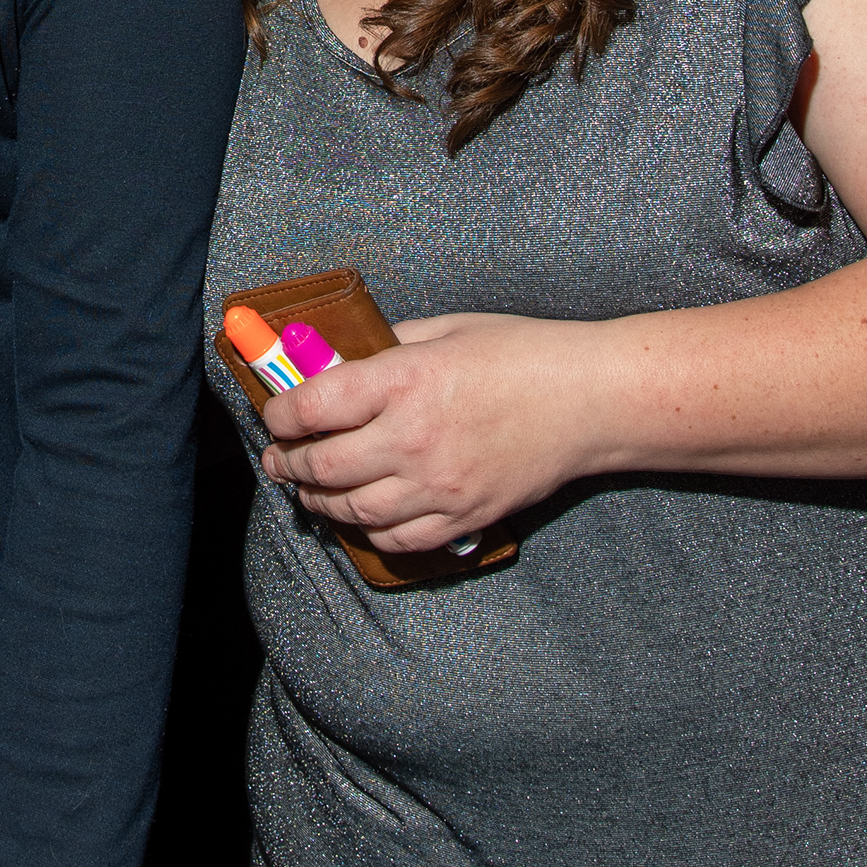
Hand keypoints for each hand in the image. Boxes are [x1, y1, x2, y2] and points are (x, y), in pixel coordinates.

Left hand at [258, 311, 604, 548]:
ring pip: (351, 509)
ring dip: (319, 501)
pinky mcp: (463, 515)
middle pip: (321, 465)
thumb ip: (388, 347)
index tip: (276, 415)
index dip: (280, 414)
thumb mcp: (446, 329)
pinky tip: (360, 514)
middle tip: (279, 460)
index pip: (312, 406)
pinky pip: (396, 537)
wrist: (591, 400)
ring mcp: (438, 484)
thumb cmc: (522, 354)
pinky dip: (367, 529)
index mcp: (404, 380)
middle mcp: (413, 436)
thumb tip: (340, 362)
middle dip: (288, 463)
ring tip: (308, 489)